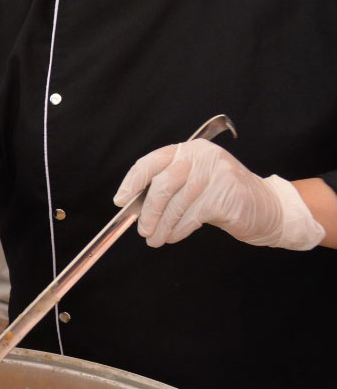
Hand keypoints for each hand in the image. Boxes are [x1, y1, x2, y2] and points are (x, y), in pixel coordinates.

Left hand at [114, 140, 325, 249]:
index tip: (120, 200)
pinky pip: (191, 217)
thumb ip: (168, 186)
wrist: (268, 208)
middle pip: (161, 185)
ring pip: (175, 205)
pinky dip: (178, 230)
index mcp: (190, 150)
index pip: (151, 162)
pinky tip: (172, 236)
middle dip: (148, 212)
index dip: (132, 182)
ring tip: (154, 239)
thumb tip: (133, 204)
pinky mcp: (224, 196)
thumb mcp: (194, 183)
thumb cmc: (222, 197)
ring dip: (161, 226)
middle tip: (142, 230)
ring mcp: (215, 175)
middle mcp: (202, 157)